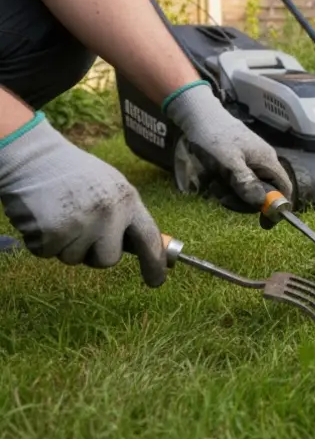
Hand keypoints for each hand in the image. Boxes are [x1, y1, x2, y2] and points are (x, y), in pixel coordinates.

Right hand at [0, 113, 166, 286]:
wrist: (33, 157)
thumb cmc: (73, 173)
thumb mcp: (111, 186)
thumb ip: (124, 214)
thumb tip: (141, 246)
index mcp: (128, 200)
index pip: (149, 238)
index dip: (155, 262)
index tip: (157, 281)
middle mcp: (110, 213)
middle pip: (108, 260)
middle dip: (92, 252)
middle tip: (79, 228)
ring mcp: (82, 224)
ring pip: (74, 259)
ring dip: (64, 244)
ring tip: (59, 213)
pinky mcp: (53, 233)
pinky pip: (48, 254)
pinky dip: (41, 241)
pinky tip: (43, 217)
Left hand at [164, 82, 291, 214]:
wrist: (199, 115)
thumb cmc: (214, 136)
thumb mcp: (228, 163)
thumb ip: (246, 183)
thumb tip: (262, 203)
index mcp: (267, 161)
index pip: (284, 189)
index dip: (278, 206)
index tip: (263, 222)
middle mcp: (263, 161)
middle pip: (264, 191)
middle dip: (243, 199)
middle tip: (222, 197)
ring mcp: (251, 160)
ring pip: (248, 187)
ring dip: (230, 192)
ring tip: (213, 183)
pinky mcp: (238, 160)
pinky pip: (238, 179)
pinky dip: (226, 183)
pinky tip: (212, 177)